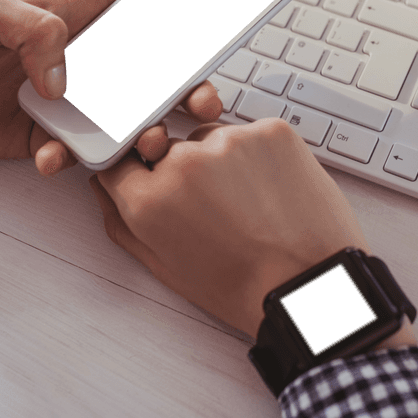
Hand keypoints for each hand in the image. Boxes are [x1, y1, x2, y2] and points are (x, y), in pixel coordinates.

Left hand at [0, 0, 221, 172]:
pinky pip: (79, 154)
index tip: (217, 19)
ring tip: (146, 145)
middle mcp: (84, 61)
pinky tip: (52, 158)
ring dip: (145, 133)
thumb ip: (34, 30)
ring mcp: (71, 103)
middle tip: (203, 105)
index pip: (138, 6)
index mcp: (77, 20)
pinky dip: (74, 161)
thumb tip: (67, 80)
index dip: (181, 9)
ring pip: (128, 119)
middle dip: (186, 87)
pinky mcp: (50, 139)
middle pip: (153, 71)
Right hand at [91, 119, 373, 337]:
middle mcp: (183, 162)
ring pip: (208, 137)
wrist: (312, 287)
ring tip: (247, 203)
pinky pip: (249, 134)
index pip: (118, 161)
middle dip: (179, 170)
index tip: (150, 181)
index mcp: (149, 200)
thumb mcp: (166, 267)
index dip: (135, 174)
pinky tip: (270, 192)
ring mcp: (230, 141)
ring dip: (219, 160)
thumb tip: (105, 186)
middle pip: (165, 147)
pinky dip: (256, 156)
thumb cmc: (242, 286)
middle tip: (212, 207)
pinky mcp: (271, 131)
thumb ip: (123, 222)